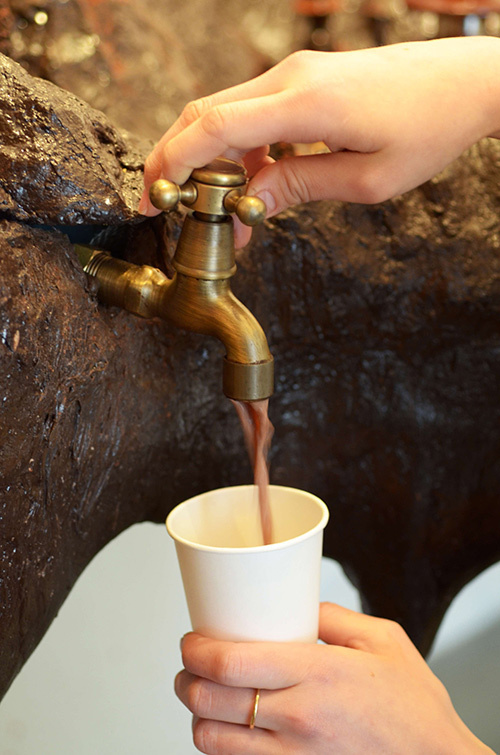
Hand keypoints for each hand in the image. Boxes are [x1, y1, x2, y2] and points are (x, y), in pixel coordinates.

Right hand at [140, 37, 499, 246]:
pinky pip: (254, 114)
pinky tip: (253, 188)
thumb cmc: (427, 129)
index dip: (172, 162)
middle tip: (168, 208)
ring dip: (212, 164)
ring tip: (224, 216)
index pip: (214, 126)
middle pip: (205, 114)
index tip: (153, 198)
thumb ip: (299, 187)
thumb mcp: (366, 180)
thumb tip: (248, 203)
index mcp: (305, 103)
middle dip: (177, 162)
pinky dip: (241, 152)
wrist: (463, 82)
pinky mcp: (303, 82)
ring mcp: (295, 75)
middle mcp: (290, 79)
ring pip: (225, 114)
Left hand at [175, 603, 492, 753]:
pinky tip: (229, 729)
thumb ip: (332, 616)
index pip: (231, 663)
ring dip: (197, 715)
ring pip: (214, 741)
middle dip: (187, 680)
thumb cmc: (415, 706)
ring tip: (203, 696)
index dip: (197, 650)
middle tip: (190, 666)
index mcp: (317, 673)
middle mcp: (299, 718)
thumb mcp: (383, 640)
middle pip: (211, 701)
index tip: (192, 640)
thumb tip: (295, 606)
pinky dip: (221, 747)